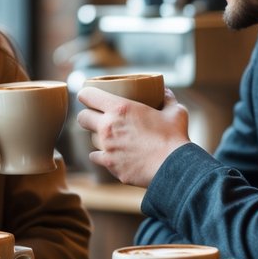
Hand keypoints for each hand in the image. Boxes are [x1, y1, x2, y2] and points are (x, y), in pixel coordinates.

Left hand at [75, 87, 190, 187]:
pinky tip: (111, 155)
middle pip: (82, 117)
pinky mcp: (109, 164)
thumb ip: (168, 99)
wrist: (173, 167)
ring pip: (89, 138)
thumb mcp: (175, 112)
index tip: (90, 97)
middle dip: (88, 116)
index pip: (87, 95)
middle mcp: (108, 126)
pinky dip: (102, 155)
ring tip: (109, 138)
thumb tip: (165, 91)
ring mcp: (106, 147)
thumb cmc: (174, 137)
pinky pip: (96, 157)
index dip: (86, 95)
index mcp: (120, 108)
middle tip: (98, 118)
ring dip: (97, 137)